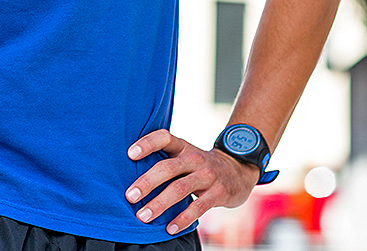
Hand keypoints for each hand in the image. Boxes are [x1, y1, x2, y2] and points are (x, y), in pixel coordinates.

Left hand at [125, 129, 258, 233]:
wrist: (238, 170)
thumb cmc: (200, 165)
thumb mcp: (185, 156)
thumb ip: (165, 160)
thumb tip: (128, 174)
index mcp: (183, 147)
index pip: (164, 138)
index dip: (147, 144)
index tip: (130, 154)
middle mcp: (195, 158)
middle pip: (168, 168)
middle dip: (147, 182)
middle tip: (129, 196)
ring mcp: (208, 175)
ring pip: (180, 189)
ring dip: (159, 203)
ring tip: (143, 216)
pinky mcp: (219, 193)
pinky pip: (198, 207)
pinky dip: (182, 218)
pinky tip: (169, 228)